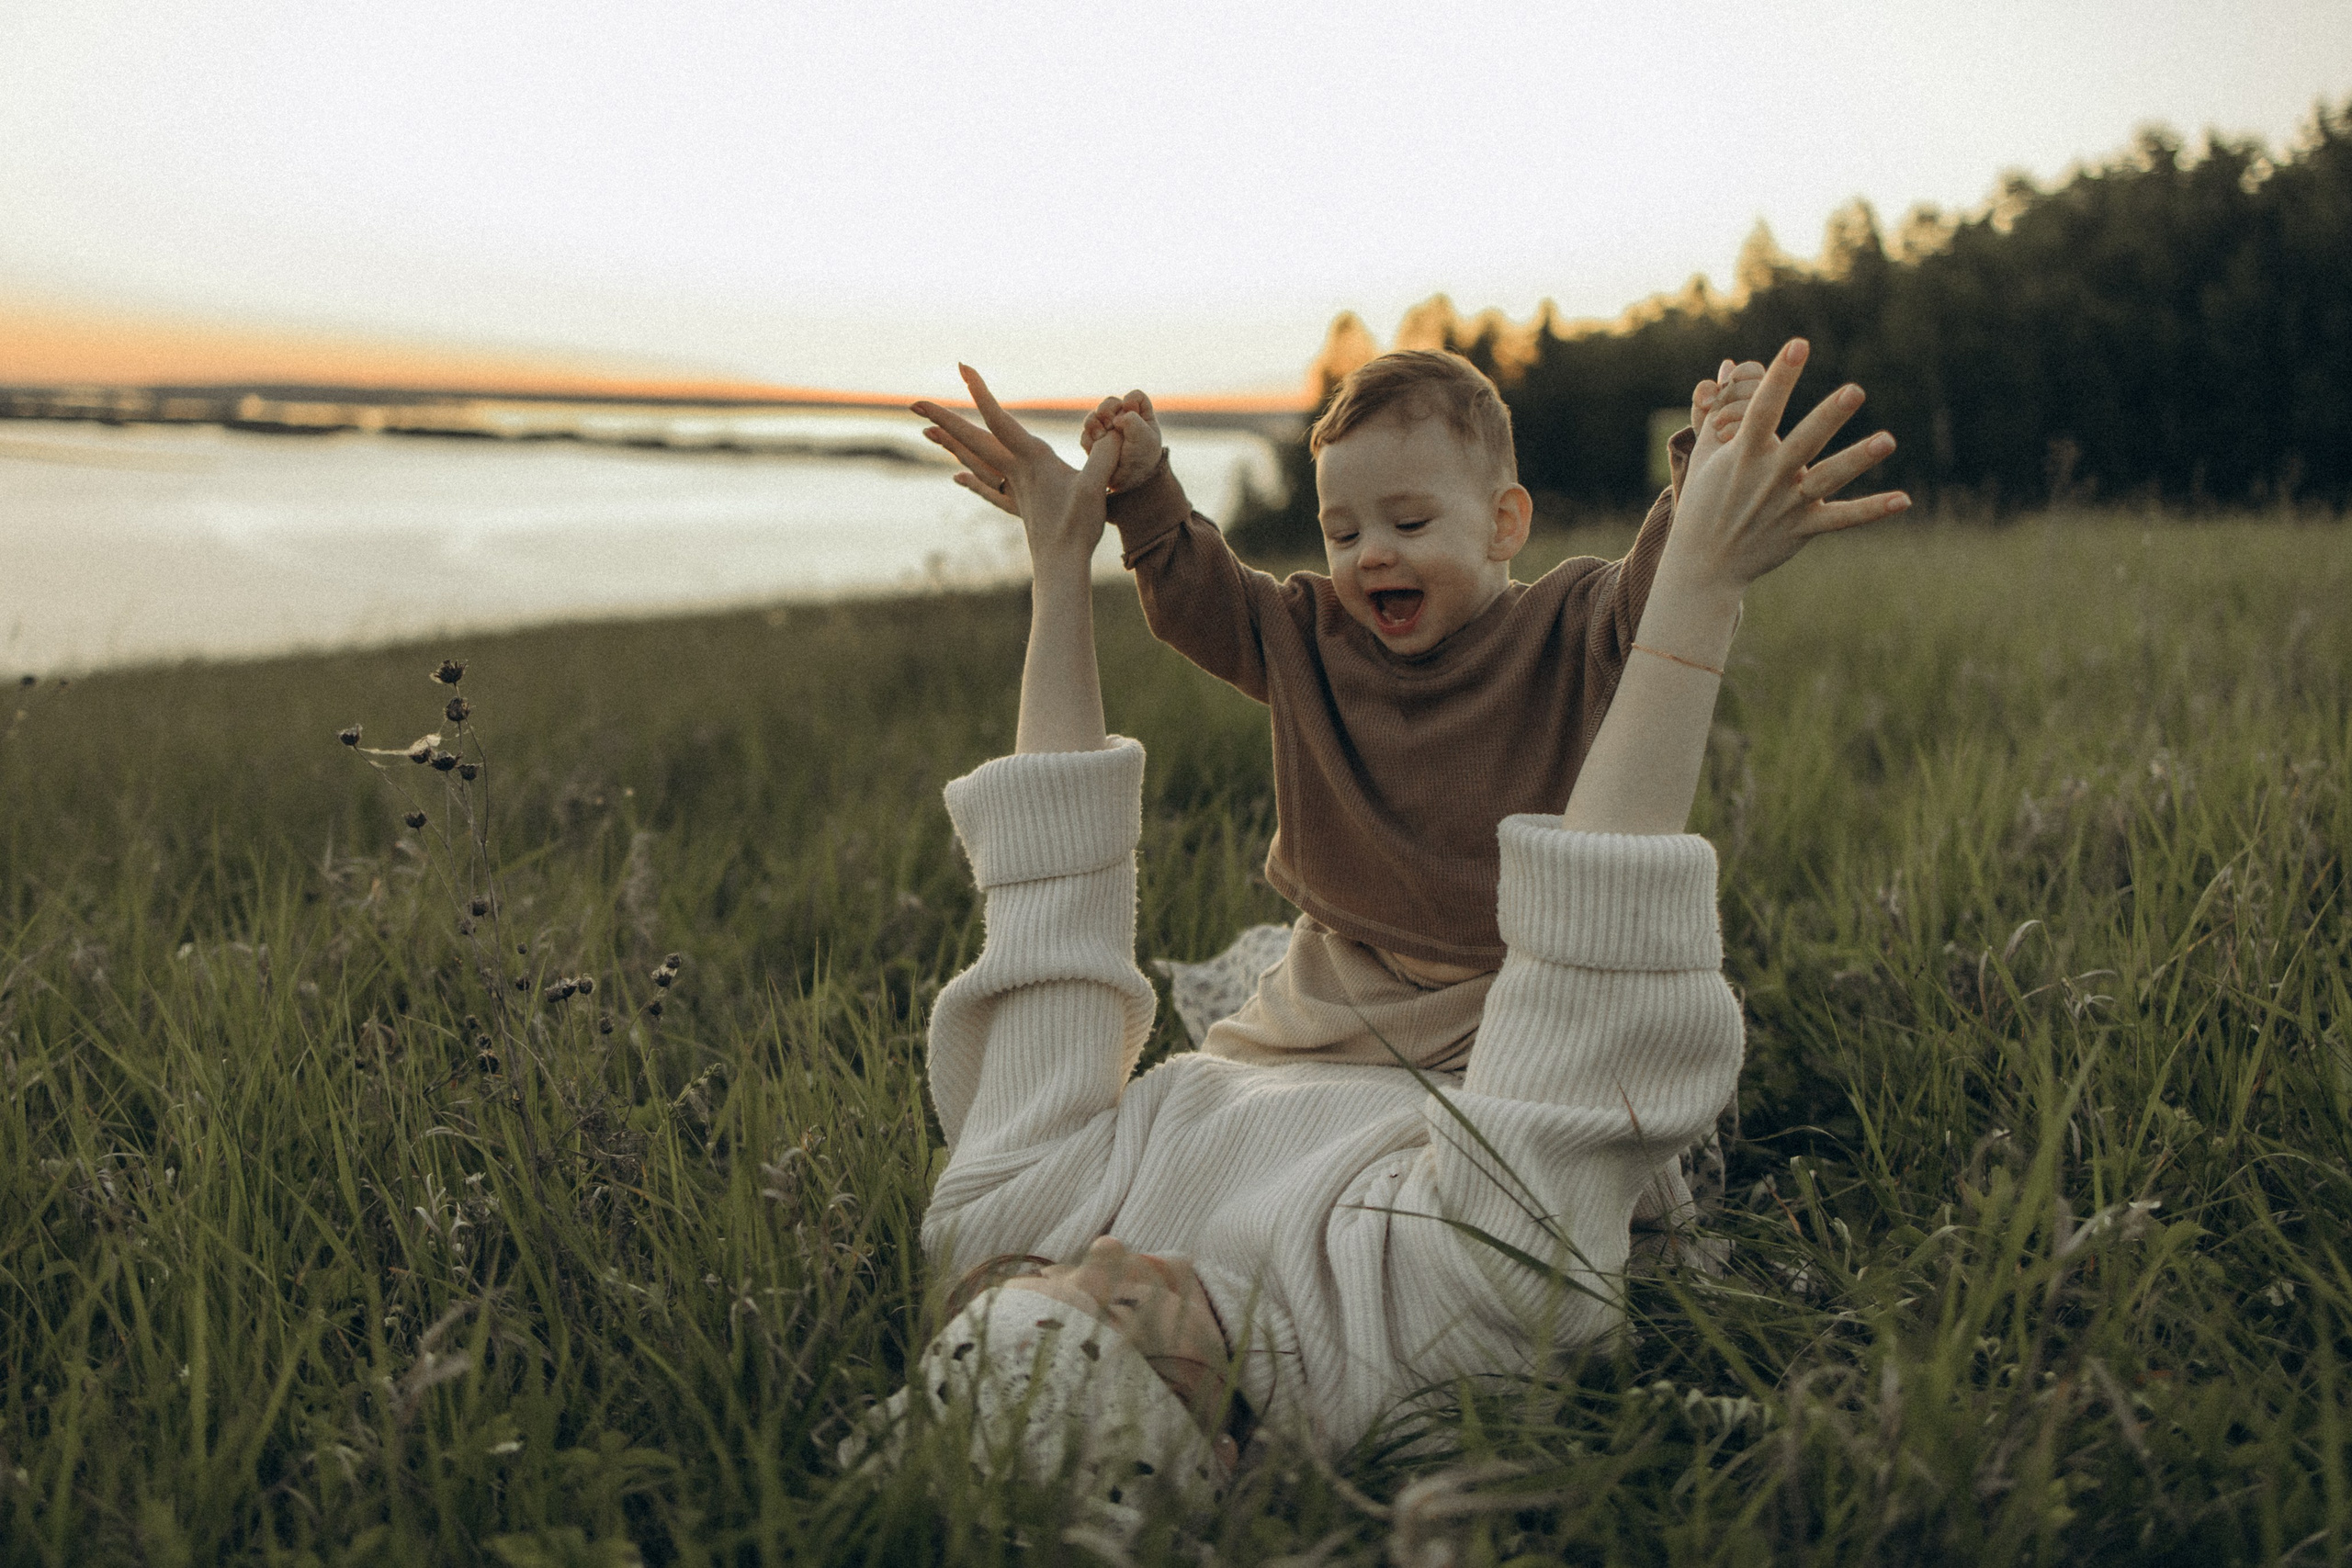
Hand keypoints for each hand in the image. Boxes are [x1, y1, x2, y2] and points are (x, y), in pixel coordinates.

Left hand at [912, 366, 1122, 572]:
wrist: (1062, 568)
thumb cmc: (1078, 528)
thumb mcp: (1095, 487)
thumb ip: (1105, 455)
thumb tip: (1119, 429)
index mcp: (1031, 459)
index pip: (999, 419)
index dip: (980, 392)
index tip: (962, 368)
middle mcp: (1015, 471)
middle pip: (972, 439)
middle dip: (944, 419)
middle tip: (913, 402)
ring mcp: (1013, 490)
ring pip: (974, 461)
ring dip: (951, 444)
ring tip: (928, 432)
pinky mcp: (1018, 508)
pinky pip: (987, 488)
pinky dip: (970, 478)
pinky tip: (957, 477)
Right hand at [1080, 390, 1162, 493]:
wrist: (1130, 483)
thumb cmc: (1143, 459)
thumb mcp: (1145, 438)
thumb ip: (1133, 421)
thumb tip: (1116, 418)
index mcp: (1140, 415)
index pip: (1134, 396)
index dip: (1130, 400)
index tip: (1130, 412)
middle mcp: (1123, 420)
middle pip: (1109, 402)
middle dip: (1106, 409)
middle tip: (1109, 423)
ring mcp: (1107, 430)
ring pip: (1093, 416)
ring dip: (1093, 423)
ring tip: (1100, 437)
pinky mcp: (1094, 442)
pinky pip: (1085, 433)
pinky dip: (1088, 438)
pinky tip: (1095, 448)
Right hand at [1662, 338, 1907, 598]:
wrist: (1703, 564)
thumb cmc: (1703, 502)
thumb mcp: (1705, 455)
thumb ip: (1719, 408)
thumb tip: (1729, 364)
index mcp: (1742, 454)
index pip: (1762, 409)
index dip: (1781, 376)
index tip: (1799, 345)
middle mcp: (1768, 477)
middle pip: (1803, 442)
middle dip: (1828, 417)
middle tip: (1855, 391)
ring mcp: (1787, 504)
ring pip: (1828, 479)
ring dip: (1857, 460)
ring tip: (1888, 440)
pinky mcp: (1803, 529)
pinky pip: (1841, 519)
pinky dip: (1871, 511)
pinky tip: (1904, 500)